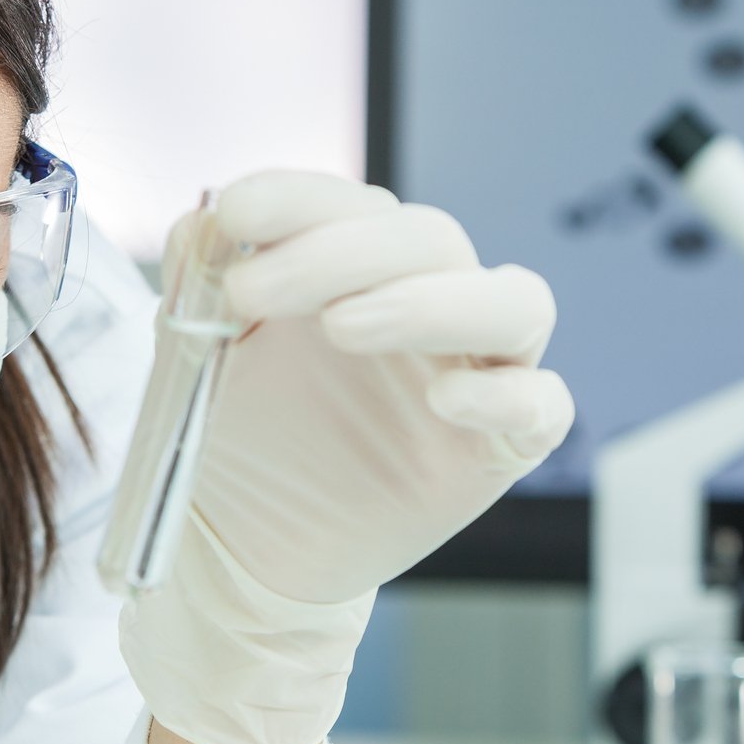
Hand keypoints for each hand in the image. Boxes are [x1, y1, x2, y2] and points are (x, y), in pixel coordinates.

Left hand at [119, 172, 572, 743]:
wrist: (246, 546)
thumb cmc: (238, 437)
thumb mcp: (199, 354)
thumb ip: (200, 282)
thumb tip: (204, 219)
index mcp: (364, 269)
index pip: (357, 206)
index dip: (301, 198)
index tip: (236, 212)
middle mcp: (432, 306)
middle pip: (433, 240)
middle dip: (341, 252)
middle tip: (249, 292)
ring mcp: (477, 372)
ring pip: (514, 303)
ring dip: (432, 301)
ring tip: (340, 327)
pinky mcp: (501, 449)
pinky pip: (545, 406)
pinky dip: (505, 396)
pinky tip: (443, 399)